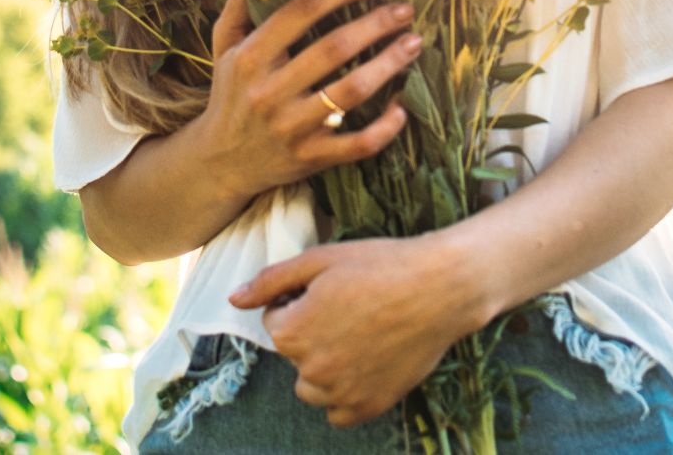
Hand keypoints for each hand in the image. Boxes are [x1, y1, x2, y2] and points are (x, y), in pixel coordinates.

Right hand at [202, 0, 422, 201]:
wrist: (222, 163)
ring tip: (414, 43)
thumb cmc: (230, 95)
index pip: (302, 10)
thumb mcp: (224, 48)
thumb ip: (239, 9)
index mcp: (251, 57)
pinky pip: (357, 144)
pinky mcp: (311, 157)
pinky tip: (402, 106)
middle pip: (334, 48)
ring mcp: (292, 128)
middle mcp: (270, 91)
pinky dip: (385, 127)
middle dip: (376, 24)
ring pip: (351, 92)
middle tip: (405, 10)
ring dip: (389, 64)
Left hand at [229, 236, 472, 427]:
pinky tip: (365, 361)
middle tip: (347, 306)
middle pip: (293, 354)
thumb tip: (234, 300)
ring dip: (322, 365)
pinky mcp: (370, 406)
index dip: (298, 301)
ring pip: (311, 387)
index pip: (275, 322)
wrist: (439, 287)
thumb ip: (272, 281)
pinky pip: (338, 412)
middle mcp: (312, 370)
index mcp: (293, 332)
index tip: (327, 289)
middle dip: (310, 332)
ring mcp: (342, 393)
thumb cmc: (379, 265)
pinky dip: (344, 392)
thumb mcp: (320, 259)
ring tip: (356, 332)